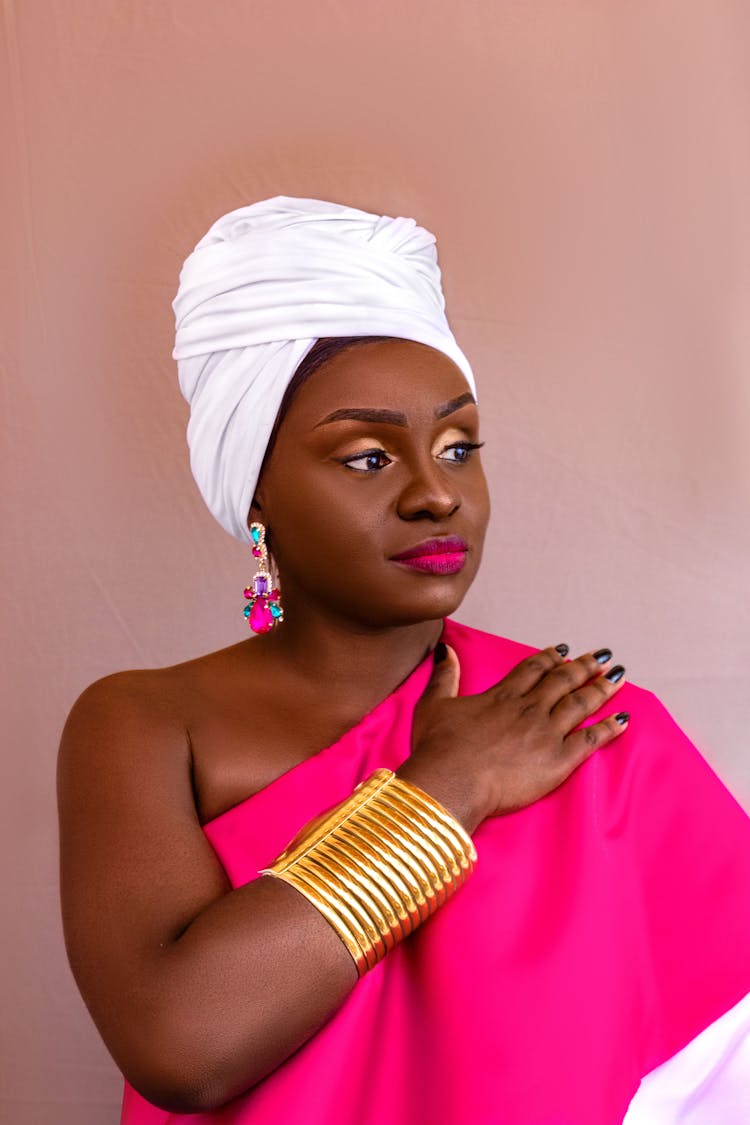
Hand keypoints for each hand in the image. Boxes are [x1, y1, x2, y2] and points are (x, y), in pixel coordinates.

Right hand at [402, 644, 627, 832]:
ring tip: (618, 678)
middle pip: (563, 681)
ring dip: (601, 689)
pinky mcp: (558, 760)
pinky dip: (608, 728)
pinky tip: (623, 719)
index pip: (533, 670)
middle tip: (602, 658)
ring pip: (580, 704)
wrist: (451, 781)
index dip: (550, 658)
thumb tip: (445, 650)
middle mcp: (529, 709)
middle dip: (584, 667)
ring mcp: (546, 733)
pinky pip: (590, 740)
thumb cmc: (438, 748)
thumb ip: (444, 676)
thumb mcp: (433, 705)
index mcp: (502, 696)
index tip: (564, 650)